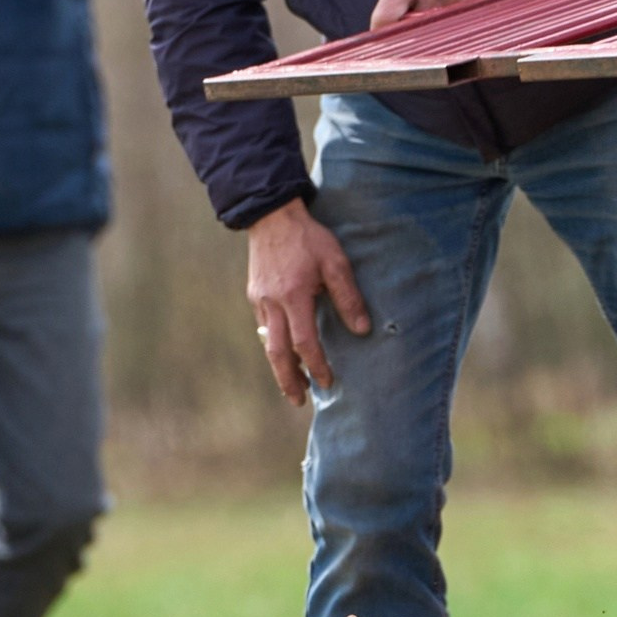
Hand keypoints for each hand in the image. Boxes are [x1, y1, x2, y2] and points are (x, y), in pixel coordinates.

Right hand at [245, 199, 370, 405]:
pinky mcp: (254, 295)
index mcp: (293, 297)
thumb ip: (348, 296)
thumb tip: (362, 330)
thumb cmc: (308, 238)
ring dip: (281, 366)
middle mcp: (272, 304)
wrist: (271, 215)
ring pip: (269, 343)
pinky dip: (276, 345)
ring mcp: (260, 301)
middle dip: (288, 380)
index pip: (305, 343)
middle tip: (300, 401)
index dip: (317, 366)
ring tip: (294, 384)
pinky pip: (265, 328)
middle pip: (278, 353)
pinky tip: (286, 352)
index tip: (328, 382)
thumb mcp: (336, 262)